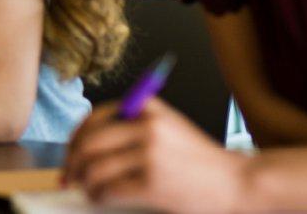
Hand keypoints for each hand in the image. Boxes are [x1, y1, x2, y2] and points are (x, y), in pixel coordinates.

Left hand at [64, 98, 248, 212]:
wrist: (237, 182)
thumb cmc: (200, 161)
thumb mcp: (168, 128)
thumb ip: (132, 129)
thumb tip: (85, 147)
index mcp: (148, 107)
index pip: (95, 118)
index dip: (75, 138)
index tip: (70, 153)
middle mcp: (148, 126)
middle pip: (89, 143)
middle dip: (73, 162)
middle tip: (69, 177)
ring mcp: (150, 154)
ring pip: (95, 168)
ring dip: (85, 183)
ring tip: (89, 190)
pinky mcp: (153, 183)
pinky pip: (109, 189)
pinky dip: (99, 196)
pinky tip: (102, 198)